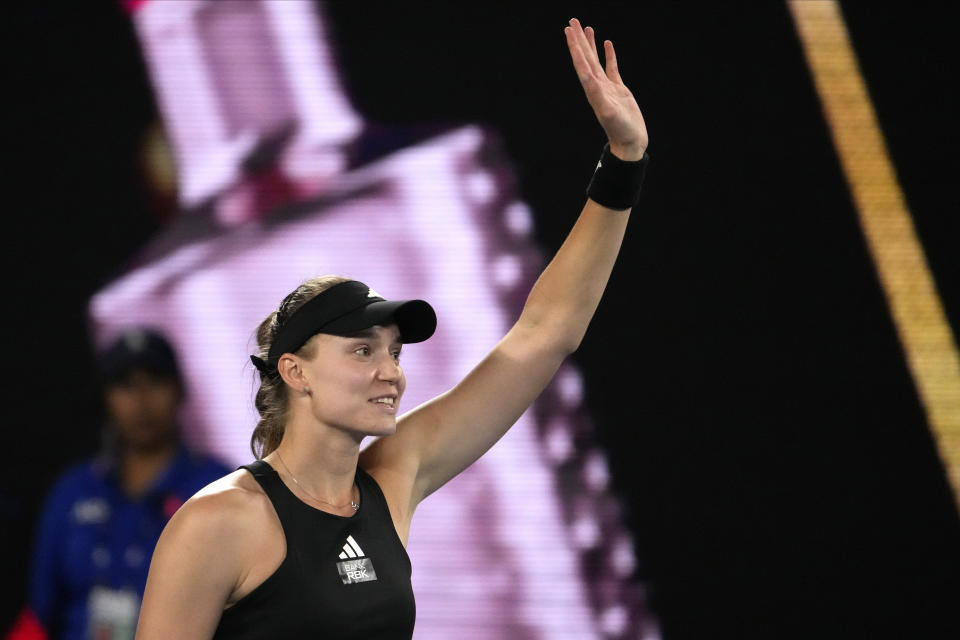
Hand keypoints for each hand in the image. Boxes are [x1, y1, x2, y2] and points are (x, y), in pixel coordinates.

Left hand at [565, 18, 647, 160]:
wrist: (630, 143)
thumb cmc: (620, 130)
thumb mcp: (608, 112)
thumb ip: (598, 95)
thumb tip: (588, 78)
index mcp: (592, 89)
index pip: (581, 63)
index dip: (574, 46)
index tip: (568, 30)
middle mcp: (596, 86)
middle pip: (585, 58)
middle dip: (578, 40)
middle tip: (572, 21)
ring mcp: (607, 87)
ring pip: (595, 60)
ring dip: (590, 45)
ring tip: (586, 28)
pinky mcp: (618, 90)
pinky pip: (611, 68)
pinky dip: (609, 55)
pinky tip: (607, 44)